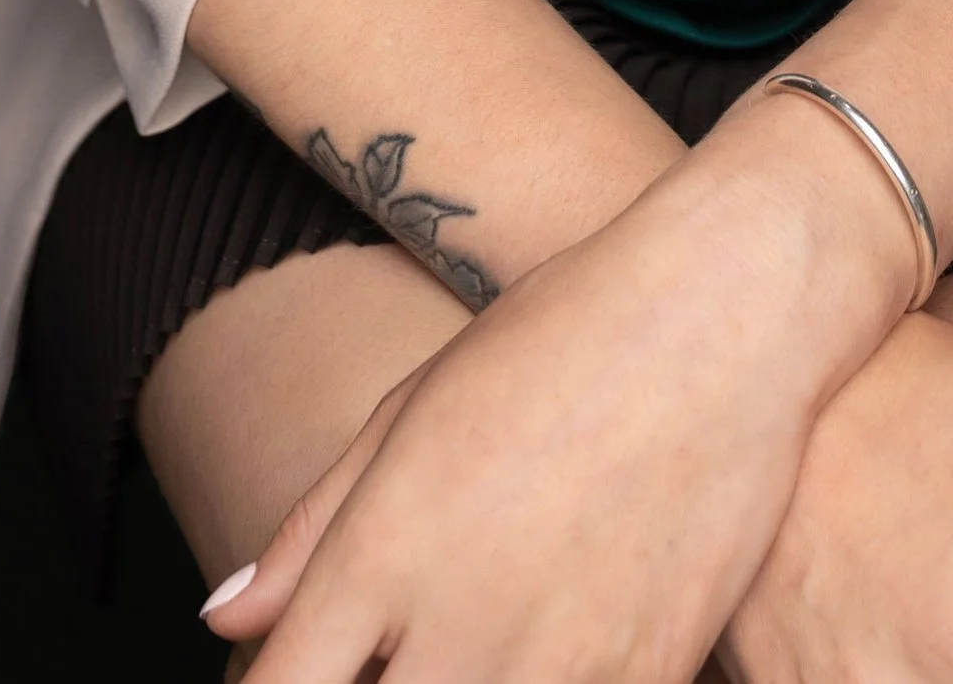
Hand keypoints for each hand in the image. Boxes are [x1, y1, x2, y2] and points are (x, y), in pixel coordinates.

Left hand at [202, 131, 910, 682]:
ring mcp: (560, 661)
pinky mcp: (647, 675)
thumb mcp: (417, 406)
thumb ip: (312, 527)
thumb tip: (224, 619)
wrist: (727, 306)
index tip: (286, 678)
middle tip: (387, 656)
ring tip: (459, 651)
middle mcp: (460, 623)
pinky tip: (538, 654)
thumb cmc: (561, 333)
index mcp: (384, 550)